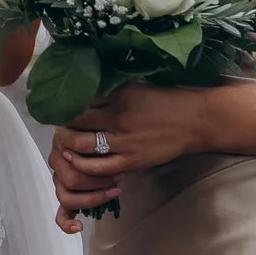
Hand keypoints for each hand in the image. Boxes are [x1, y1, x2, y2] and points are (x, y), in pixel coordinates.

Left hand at [46, 86, 213, 224]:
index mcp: (117, 96)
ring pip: (82, 146)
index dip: (65, 106)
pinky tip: (78, 160)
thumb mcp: (135, 87)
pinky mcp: (131, 161)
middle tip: (59, 127)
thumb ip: (109, 91)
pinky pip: (99, 167)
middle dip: (62, 127)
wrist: (196, 120)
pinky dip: (84, 165)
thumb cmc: (166, 99)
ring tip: (65, 143)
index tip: (59, 107)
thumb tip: (83, 93)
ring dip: (68, 145)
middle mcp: (117, 118)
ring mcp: (124, 142)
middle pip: (75, 124)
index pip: (79, 102)